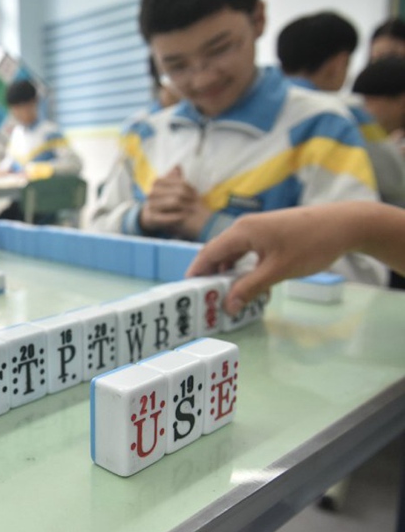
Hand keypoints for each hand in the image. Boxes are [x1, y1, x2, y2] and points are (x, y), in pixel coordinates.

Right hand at [139, 165, 199, 233]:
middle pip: (178, 192)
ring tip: (193, 209)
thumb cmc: (167, 198)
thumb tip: (177, 166)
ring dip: (186, 206)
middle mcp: (151, 193)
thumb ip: (175, 178)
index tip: (195, 191)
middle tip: (196, 201)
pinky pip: (167, 217)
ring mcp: (150, 205)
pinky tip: (184, 217)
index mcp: (157, 183)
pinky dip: (177, 217)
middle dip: (189, 197)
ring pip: (174, 203)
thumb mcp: (171, 187)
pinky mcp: (151, 218)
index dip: (188, 186)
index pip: (178, 182)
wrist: (154, 215)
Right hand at [186, 205, 355, 314]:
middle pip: (217, 253)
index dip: (195, 273)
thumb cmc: (310, 245)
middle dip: (210, 276)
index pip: (208, 254)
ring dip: (228, 274)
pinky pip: (246, 253)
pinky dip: (243, 269)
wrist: (345, 225)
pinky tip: (249, 285)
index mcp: (241, 232)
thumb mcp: (278, 271)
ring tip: (224, 296)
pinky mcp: (269, 234)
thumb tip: (228, 306)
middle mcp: (244, 228)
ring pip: (233, 254)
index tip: (186, 294)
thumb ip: (250, 288)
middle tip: (204, 300)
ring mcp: (257, 229)